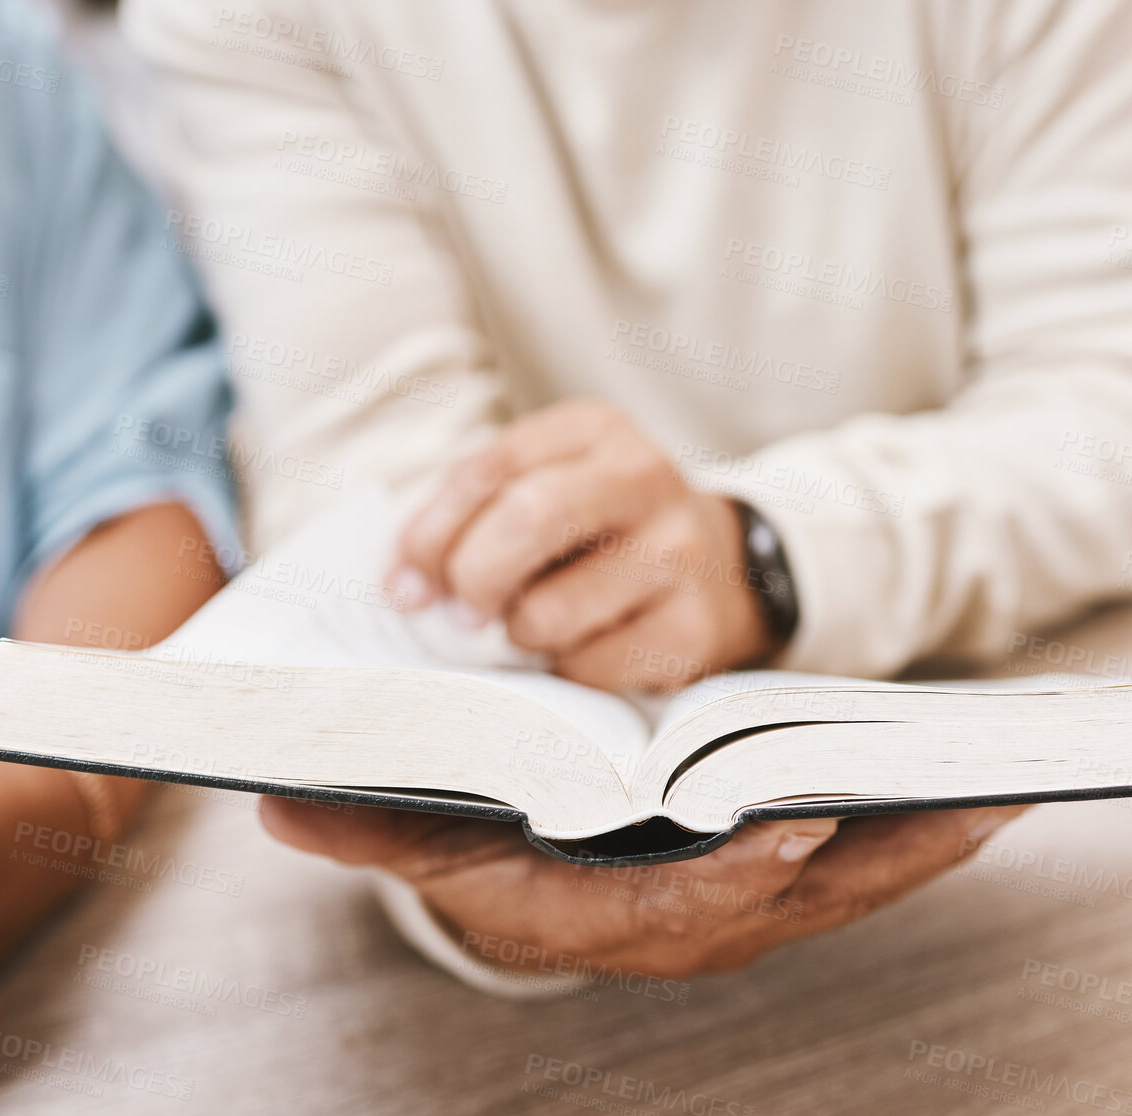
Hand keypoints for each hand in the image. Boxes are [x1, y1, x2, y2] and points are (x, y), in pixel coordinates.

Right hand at [260, 797, 1025, 979]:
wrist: (522, 892)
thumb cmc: (477, 858)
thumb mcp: (416, 842)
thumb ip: (363, 827)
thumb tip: (281, 797)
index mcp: (608, 918)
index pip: (684, 904)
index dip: (738, 869)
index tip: (796, 819)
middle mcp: (692, 926)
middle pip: (806, 897)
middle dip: (893, 853)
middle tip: (981, 795)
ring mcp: (745, 911)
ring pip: (852, 885)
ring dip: (927, 841)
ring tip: (1008, 782)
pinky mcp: (776, 885)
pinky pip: (860, 867)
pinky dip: (917, 834)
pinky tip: (971, 789)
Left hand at [387, 400, 773, 692]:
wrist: (726, 574)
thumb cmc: (601, 534)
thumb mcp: (546, 489)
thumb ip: (470, 517)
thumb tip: (404, 587)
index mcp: (594, 430)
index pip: (487, 469)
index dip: (429, 534)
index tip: (407, 582)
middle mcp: (645, 478)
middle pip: (528, 519)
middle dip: (472, 578)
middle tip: (464, 611)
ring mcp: (677, 553)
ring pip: (548, 612)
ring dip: (522, 634)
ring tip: (544, 620)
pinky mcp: (691, 628)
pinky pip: (587, 666)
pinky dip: (568, 668)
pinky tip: (592, 643)